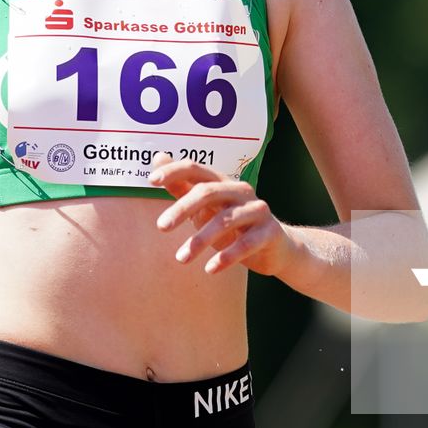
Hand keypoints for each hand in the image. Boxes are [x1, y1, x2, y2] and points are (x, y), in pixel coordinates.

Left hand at [150, 160, 295, 277]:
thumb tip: (157, 158)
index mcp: (223, 182)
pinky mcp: (269, 232)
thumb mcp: (205, 207)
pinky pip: (246, 243)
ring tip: (180, 259)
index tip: (151, 181)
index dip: (174, 171)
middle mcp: (241, 190)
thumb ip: (182, 187)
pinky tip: (210, 269)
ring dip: (200, 239)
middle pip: (208, 192)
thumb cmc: (233, 226)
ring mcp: (257, 210)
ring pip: (226, 220)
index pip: (196, 169)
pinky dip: (226, 257)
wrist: (276, 248)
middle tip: (161, 227)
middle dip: (182, 208)